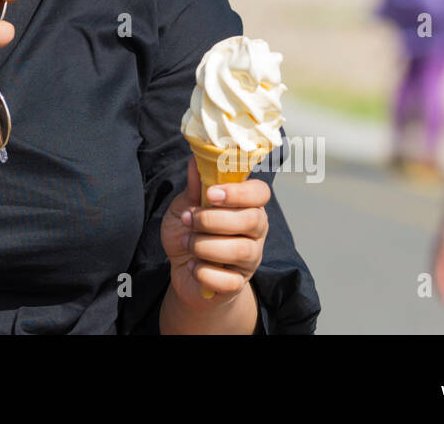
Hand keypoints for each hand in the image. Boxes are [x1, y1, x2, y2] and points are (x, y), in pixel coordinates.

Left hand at [161, 156, 270, 308]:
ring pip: (241, 250)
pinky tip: (193, 265)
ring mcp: (250, 259)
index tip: (211, 194)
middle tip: (189, 220)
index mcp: (246, 205)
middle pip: (253, 220)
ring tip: (187, 242)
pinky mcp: (238, 284)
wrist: (183, 270)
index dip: (239, 192)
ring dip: (204, 245)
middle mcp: (255, 231)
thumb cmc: (189, 232)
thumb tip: (195, 160)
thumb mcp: (185, 205)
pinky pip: (228, 280)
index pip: (260, 192)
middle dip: (214, 219)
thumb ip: (194, 186)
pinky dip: (203, 272)